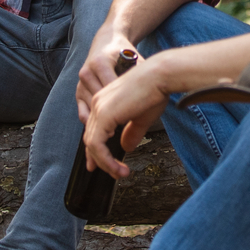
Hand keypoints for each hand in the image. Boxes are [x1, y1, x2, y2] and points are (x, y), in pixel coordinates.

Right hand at [75, 23, 140, 121]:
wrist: (107, 42)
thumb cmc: (126, 53)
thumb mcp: (137, 62)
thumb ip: (141, 79)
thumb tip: (150, 99)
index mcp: (101, 63)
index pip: (111, 91)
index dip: (123, 106)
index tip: (133, 117)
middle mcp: (87, 73)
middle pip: (100, 103)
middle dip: (113, 116)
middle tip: (127, 125)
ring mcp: (80, 83)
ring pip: (92, 110)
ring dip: (104, 120)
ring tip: (118, 128)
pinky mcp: (78, 91)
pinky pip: (83, 113)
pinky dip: (94, 121)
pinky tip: (106, 125)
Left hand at [81, 58, 171, 179]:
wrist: (159, 76)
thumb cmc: (155, 90)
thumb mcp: (142, 117)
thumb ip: (131, 132)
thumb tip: (126, 147)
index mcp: (105, 102)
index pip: (94, 130)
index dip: (96, 150)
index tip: (101, 165)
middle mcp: (98, 103)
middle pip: (90, 138)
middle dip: (99, 160)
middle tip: (113, 173)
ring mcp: (98, 108)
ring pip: (92, 144)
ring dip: (105, 163)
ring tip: (120, 173)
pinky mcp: (103, 115)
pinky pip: (97, 144)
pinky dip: (105, 159)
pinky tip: (117, 167)